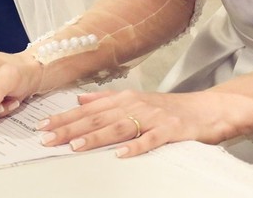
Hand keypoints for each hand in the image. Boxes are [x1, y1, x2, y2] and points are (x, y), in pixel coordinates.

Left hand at [37, 89, 252, 155]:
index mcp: (123, 99)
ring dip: (95, 137)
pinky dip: (136, 146)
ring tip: (75, 146)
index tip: (42, 126)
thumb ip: (106, 99)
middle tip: (47, 138)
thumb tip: (78, 99)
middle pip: (96, 117)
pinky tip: (121, 154)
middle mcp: (134, 105)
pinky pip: (151, 140)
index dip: (64, 118)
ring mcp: (153, 117)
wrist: (209, 109)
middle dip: (69, 128)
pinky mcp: (171, 130)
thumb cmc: (170, 108)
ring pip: (118, 127)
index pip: (86, 110)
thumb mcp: (135, 99)